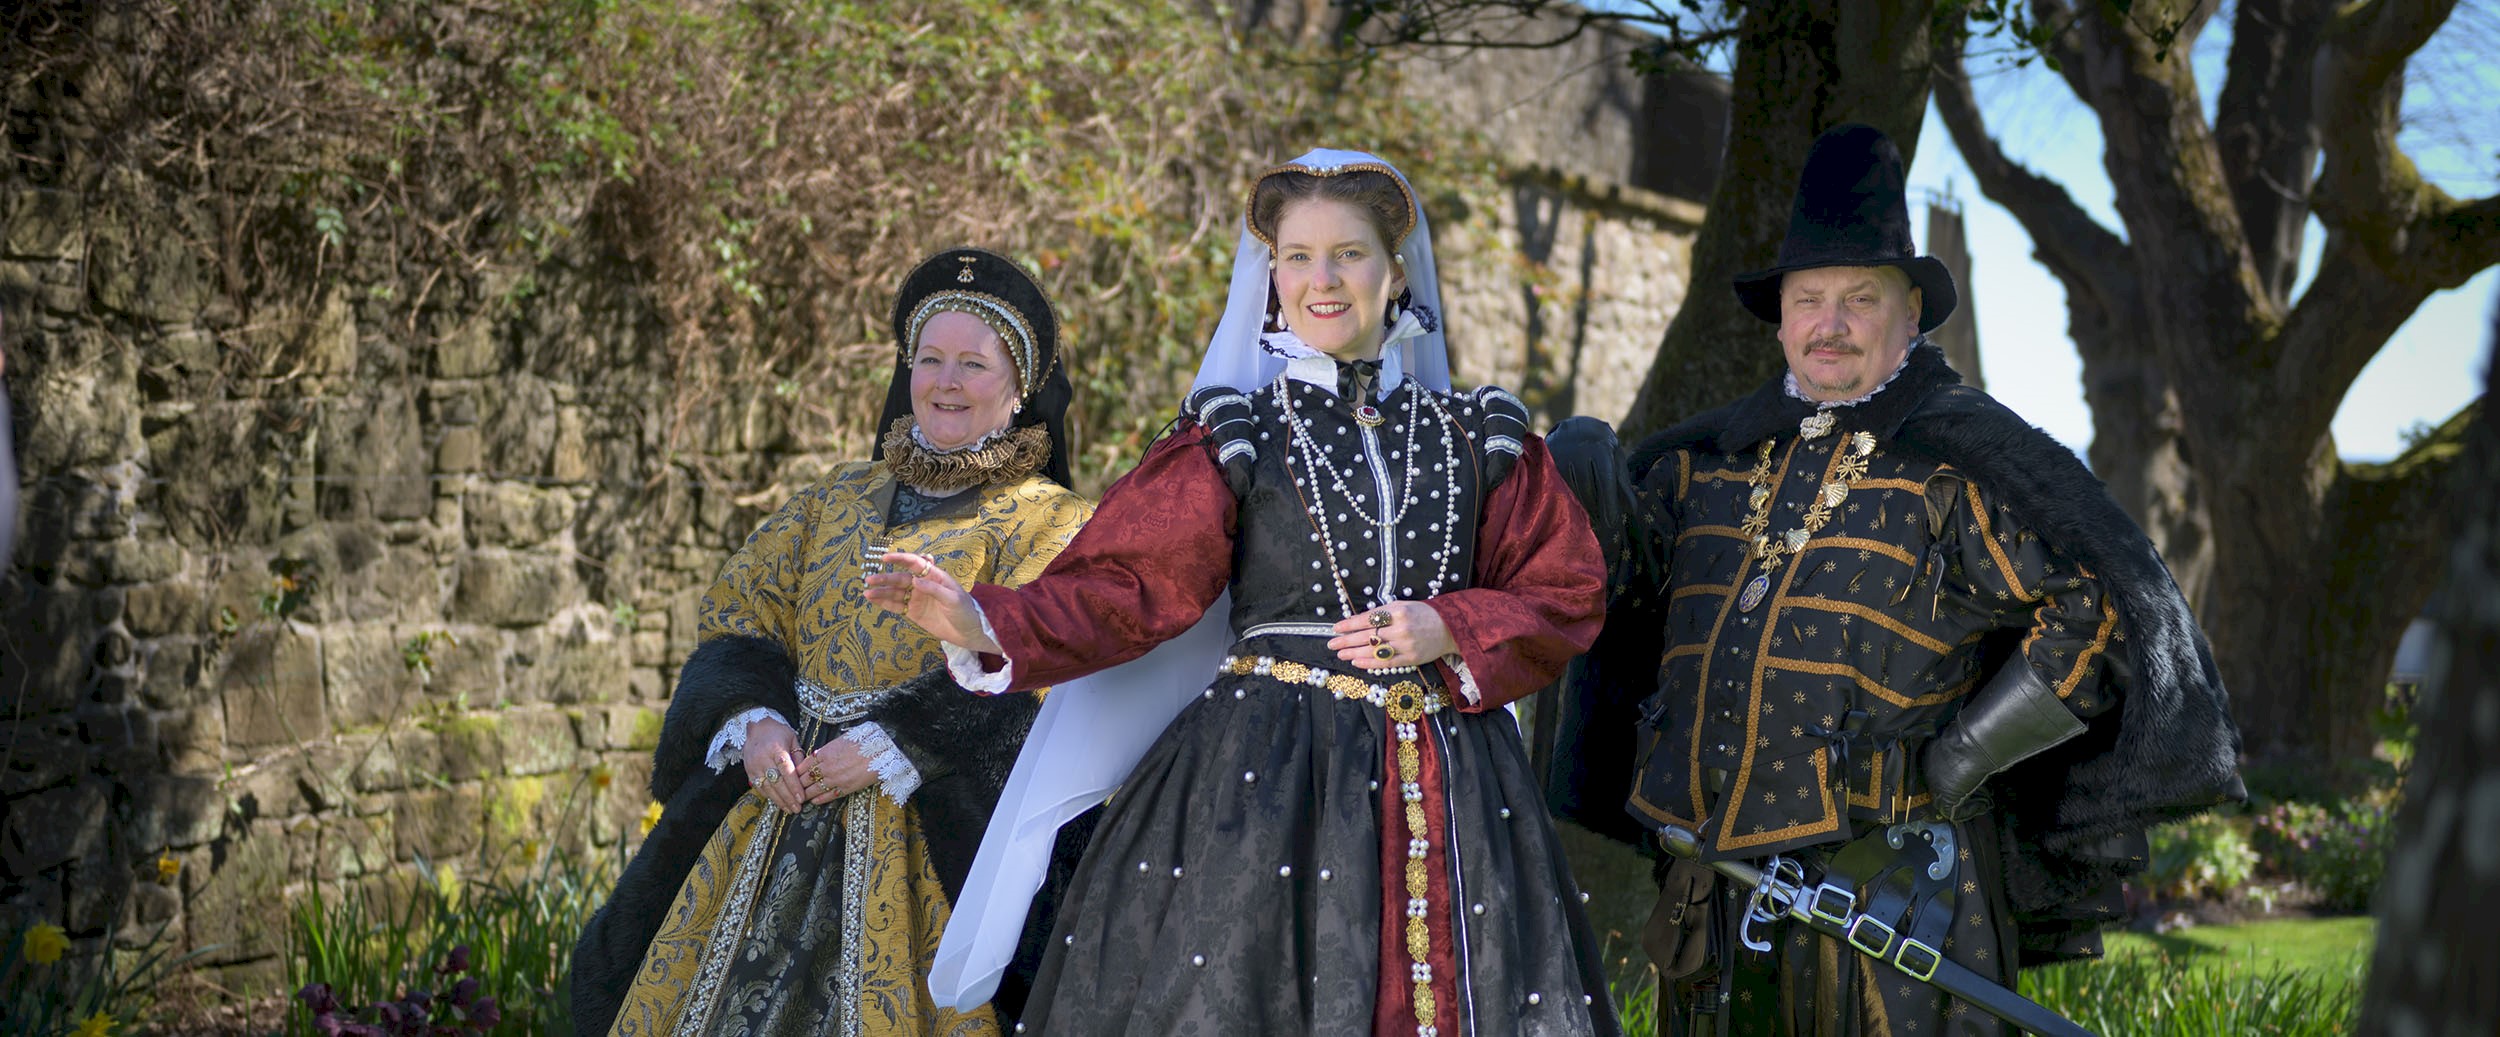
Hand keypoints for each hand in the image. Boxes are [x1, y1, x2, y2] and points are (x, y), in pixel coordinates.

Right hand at [742, 715, 806, 813]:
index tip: (801, 798)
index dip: (794, 786)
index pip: (786, 771)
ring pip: (767, 787)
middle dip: (788, 797)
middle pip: (777, 782)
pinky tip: (778, 802)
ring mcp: (754, 766)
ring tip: (789, 809)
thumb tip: (805, 775)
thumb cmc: (778, 733)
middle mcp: (763, 758)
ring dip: (779, 800)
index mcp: (776, 749)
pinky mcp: (749, 771)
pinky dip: (769, 796)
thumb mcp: (792, 739)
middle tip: (797, 808)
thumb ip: (798, 756)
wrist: (756, 727)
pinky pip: (759, 787)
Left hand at [796, 736, 877, 804]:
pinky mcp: (846, 788)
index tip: (792, 776)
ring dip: (806, 795)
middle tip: (791, 790)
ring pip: (814, 789)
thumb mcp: (842, 740)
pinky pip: (829, 796)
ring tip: (799, 799)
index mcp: (825, 753)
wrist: (881, 751)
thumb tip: (819, 755)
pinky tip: (814, 801)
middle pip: (806, 778)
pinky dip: (820, 800)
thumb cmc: (864, 741)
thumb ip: (828, 749)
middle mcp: (827, 767)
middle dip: (798, 785)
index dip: (796, 772)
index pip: (804, 765)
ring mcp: (836, 779)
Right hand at [862, 550, 999, 652]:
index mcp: (934, 576)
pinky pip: (897, 606)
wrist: (968, 632)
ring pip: (896, 593)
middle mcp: (923, 585)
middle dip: (885, 578)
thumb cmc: (965, 611)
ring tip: (867, 593)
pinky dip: (885, 604)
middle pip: (901, 579)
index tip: (885, 558)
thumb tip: (915, 581)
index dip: (900, 559)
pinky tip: (873, 601)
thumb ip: (934, 589)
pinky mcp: (914, 612)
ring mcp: (917, 598)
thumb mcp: (953, 599)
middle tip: (870, 579)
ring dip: (881, 592)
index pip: (915, 563)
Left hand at [1327, 601, 1457, 671]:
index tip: (1336, 628)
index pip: (1367, 619)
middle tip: (1331, 643)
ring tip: (1340, 653)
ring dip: (1354, 653)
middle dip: (1346, 640)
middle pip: (1367, 636)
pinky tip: (1356, 662)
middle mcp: (1400, 629)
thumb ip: (1381, 613)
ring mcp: (1405, 645)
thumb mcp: (1402, 605)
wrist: (1449, 628)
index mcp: (1398, 612)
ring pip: (1374, 651)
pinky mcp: (1410, 659)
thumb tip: (1357, 621)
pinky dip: (1369, 663)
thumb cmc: (1423, 614)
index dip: (1350, 624)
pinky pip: (1385, 662)